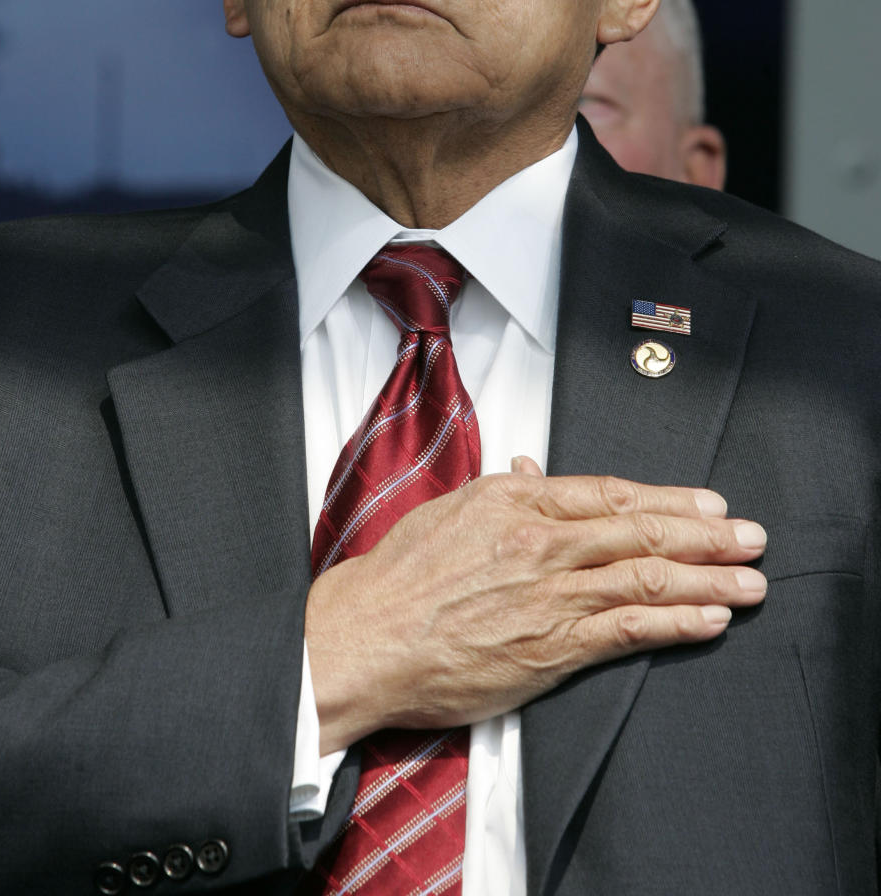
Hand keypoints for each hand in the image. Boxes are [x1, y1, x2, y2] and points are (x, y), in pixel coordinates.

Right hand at [304, 467, 765, 753]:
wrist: (366, 638)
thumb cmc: (400, 578)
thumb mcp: (451, 512)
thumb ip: (502, 493)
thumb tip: (534, 472)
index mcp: (517, 501)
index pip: (611, 494)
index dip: (667, 499)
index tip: (707, 503)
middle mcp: (543, 542)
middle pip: (643, 531)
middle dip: (707, 534)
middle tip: (751, 535)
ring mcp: (552, 594)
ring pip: (648, 577)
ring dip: (709, 577)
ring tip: (751, 580)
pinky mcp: (554, 646)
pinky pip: (630, 629)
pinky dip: (677, 622)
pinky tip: (710, 618)